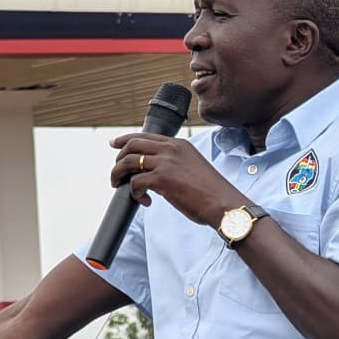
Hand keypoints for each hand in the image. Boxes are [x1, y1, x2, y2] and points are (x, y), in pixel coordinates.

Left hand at [108, 133, 244, 227]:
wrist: (223, 204)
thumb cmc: (212, 192)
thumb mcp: (194, 167)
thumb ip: (175, 164)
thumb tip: (154, 174)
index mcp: (179, 144)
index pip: (145, 135)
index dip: (125, 139)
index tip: (114, 144)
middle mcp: (171, 149)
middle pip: (132, 144)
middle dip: (118, 158)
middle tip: (117, 174)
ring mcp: (165, 162)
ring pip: (128, 161)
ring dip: (118, 175)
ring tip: (120, 186)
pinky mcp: (161, 179)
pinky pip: (135, 182)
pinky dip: (134, 193)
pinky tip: (145, 201)